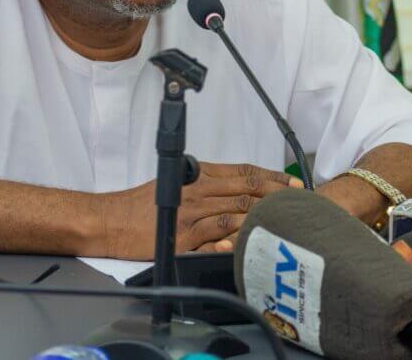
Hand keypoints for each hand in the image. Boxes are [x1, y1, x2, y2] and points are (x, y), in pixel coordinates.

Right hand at [98, 162, 302, 259]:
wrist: (111, 220)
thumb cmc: (138, 204)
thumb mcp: (174, 182)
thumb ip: (203, 182)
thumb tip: (231, 187)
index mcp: (197, 175)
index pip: (243, 171)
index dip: (271, 176)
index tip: (292, 182)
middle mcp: (197, 191)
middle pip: (246, 189)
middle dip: (277, 194)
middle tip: (299, 201)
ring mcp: (192, 214)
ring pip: (237, 210)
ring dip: (264, 216)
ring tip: (286, 221)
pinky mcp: (184, 237)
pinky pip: (216, 234)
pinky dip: (236, 236)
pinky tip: (254, 239)